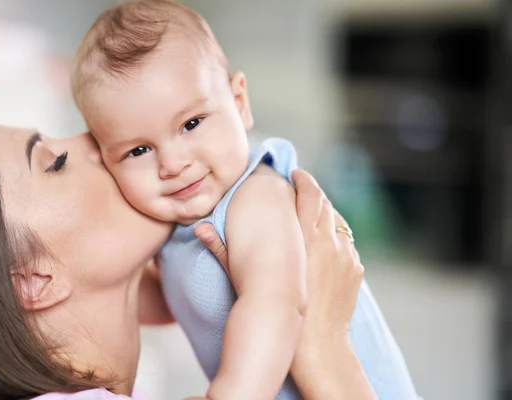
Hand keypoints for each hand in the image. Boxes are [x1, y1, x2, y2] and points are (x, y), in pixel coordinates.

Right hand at [196, 169, 363, 340]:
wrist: (318, 348)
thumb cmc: (277, 313)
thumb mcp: (247, 279)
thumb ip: (223, 250)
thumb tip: (199, 229)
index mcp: (305, 237)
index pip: (309, 193)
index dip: (303, 179)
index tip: (294, 174)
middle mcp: (330, 241)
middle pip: (326, 203)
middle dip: (313, 193)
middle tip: (301, 190)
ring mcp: (345, 256)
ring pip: (339, 223)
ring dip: (326, 215)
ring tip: (312, 217)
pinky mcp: (354, 270)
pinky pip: (347, 244)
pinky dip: (336, 237)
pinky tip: (325, 245)